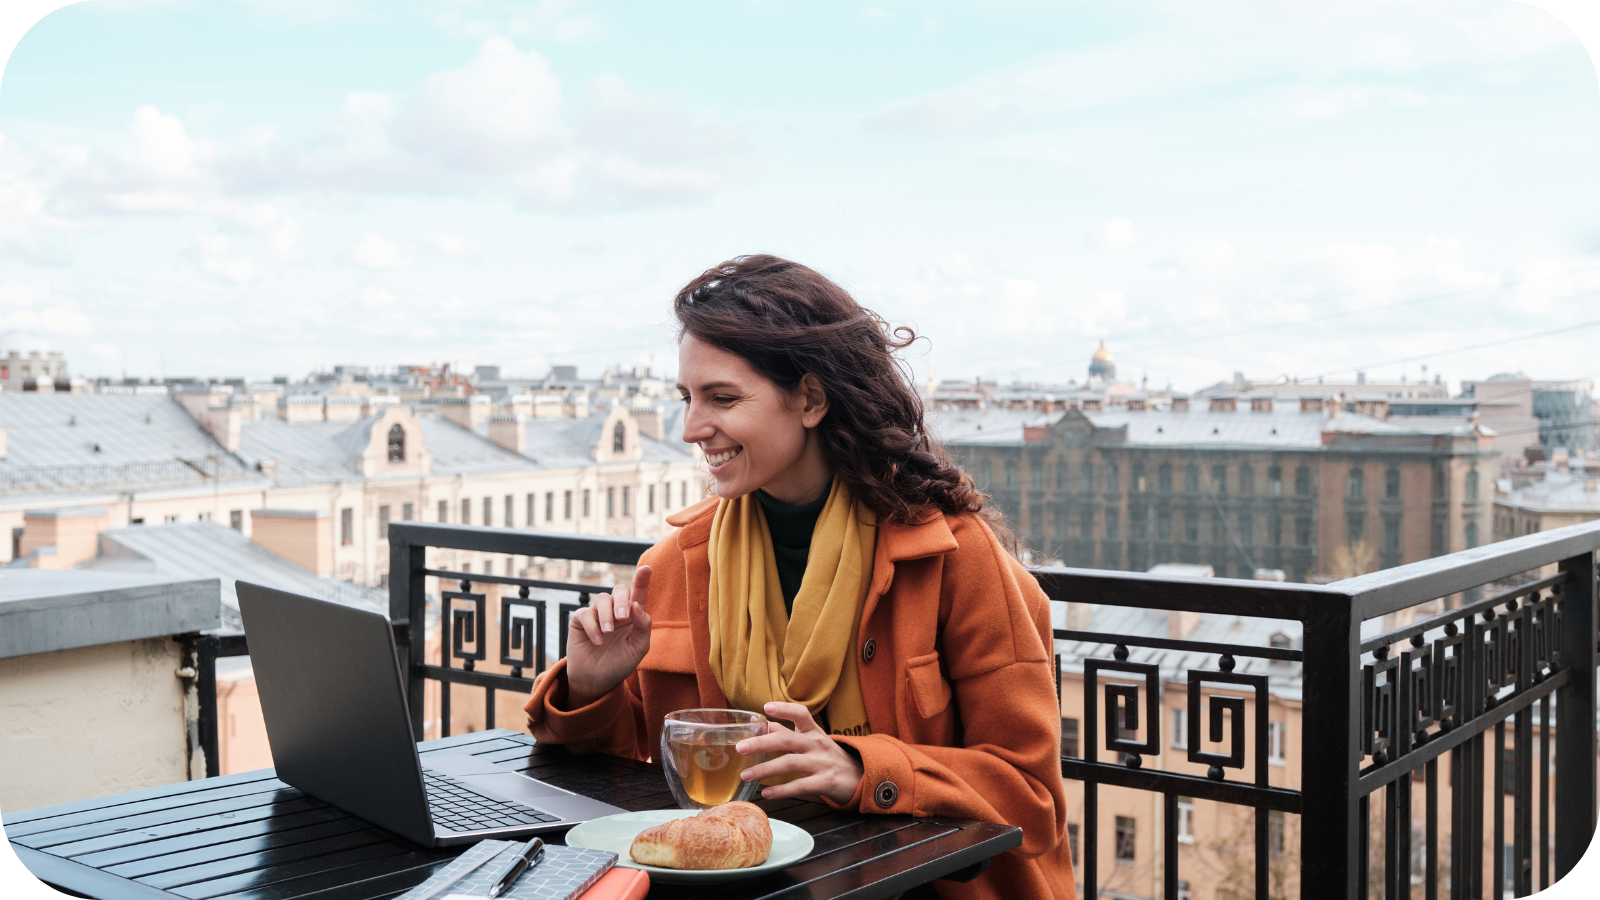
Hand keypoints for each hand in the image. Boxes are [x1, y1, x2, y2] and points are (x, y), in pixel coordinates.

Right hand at [564, 566, 652, 707]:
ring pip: (601, 599)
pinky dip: (592, 626)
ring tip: (607, 634)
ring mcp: (597, 614)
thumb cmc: (620, 663)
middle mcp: (615, 611)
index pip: (639, 594)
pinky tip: (597, 641)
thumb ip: (643, 626)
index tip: (646, 568)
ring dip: (606, 615)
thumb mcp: (638, 648)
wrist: (597, 681)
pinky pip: (585, 613)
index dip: (642, 579)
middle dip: (621, 601)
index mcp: (633, 615)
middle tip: (622, 618)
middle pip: (619, 590)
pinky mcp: (580, 621)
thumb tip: (637, 605)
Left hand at [735, 702, 865, 804]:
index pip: (800, 714)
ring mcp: (821, 763)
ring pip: (790, 763)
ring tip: (746, 775)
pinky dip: (782, 790)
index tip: (765, 708)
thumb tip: (762, 726)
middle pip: (787, 740)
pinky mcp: (824, 782)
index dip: (784, 709)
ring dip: (765, 769)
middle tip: (740, 748)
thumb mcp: (812, 741)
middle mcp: (816, 744)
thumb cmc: (827, 757)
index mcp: (813, 731)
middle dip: (762, 743)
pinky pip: (800, 786)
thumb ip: (789, 734)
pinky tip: (766, 793)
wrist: (859, 777)